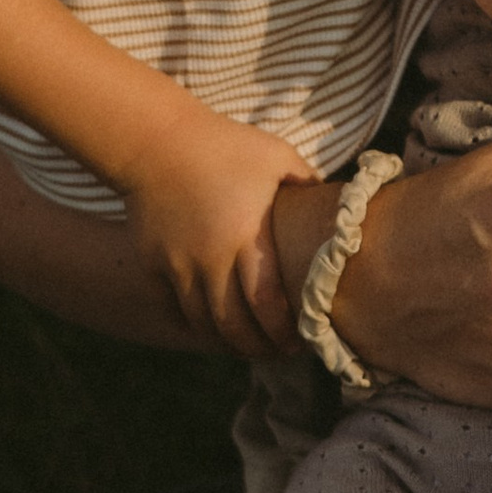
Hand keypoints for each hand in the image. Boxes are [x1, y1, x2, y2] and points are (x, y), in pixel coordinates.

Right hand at [117, 102, 312, 357]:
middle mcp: (210, 258)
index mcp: (245, 235)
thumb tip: (338, 207)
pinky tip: (214, 324)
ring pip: (204, 322)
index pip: (267, 303)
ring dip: (229, 340)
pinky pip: (176, 308)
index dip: (284, 331)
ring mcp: (177, 265)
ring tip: (250, 344)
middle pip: (234, 325)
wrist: (155, 140)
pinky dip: (196, 322)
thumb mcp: (276, 156)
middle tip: (279, 352)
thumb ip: (307, 185)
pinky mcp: (153, 265)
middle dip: (259, 347)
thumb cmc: (224, 145)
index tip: (300, 341)